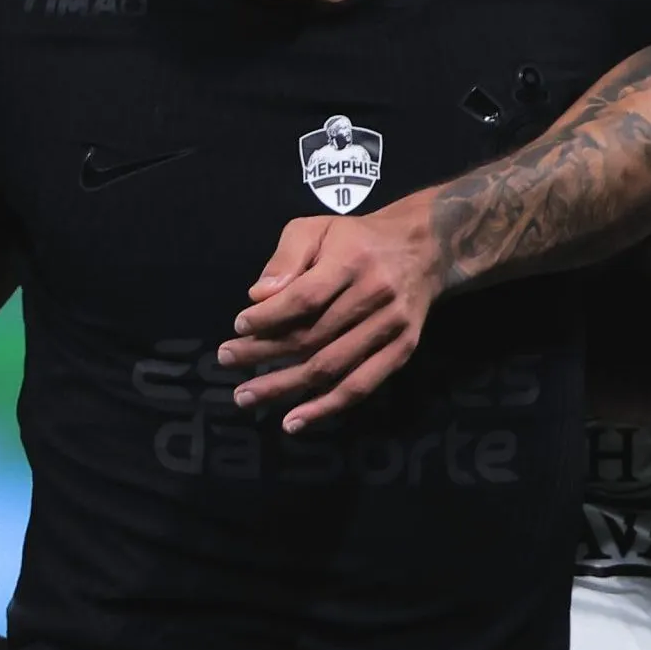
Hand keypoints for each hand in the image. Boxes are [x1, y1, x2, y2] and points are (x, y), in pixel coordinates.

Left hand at [216, 209, 444, 432]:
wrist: (423, 249)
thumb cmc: (357, 239)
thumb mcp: (317, 229)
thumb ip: (286, 258)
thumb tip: (258, 297)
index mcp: (352, 261)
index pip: (305, 298)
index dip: (269, 317)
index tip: (239, 327)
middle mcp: (375, 295)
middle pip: (313, 336)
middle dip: (264, 352)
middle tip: (227, 360)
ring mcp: (391, 327)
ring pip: (331, 367)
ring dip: (285, 387)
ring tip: (246, 396)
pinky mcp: (402, 350)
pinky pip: (361, 387)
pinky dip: (325, 408)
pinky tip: (293, 421)